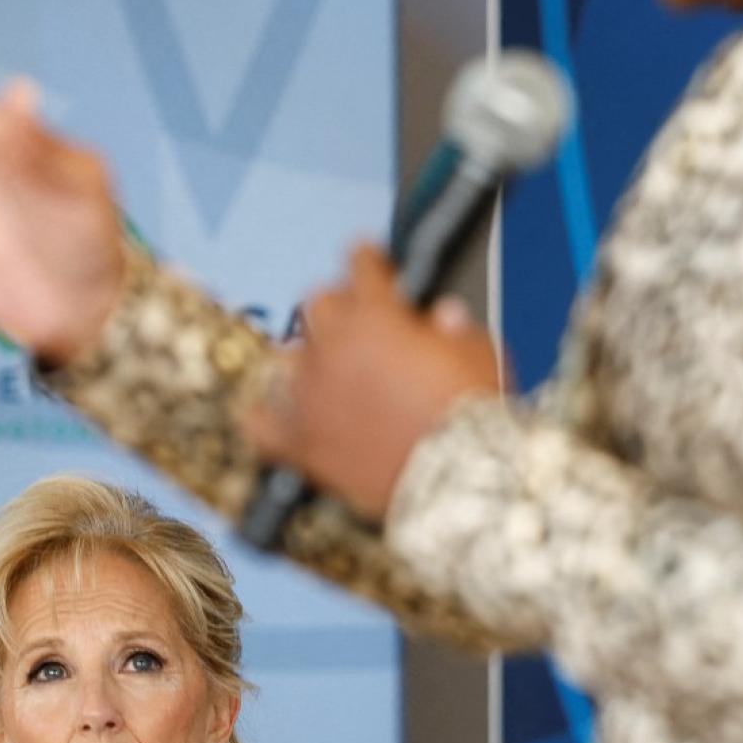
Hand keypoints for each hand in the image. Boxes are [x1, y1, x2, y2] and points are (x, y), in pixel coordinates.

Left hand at [243, 246, 504, 519]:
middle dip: (341, 303)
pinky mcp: (302, 444)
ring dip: (310, 358)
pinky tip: (266, 414)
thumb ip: (455, 329)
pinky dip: (265, 418)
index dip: (369, 259)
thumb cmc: (474, 417)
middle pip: (318, 303)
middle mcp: (334, 348)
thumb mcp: (481, 354)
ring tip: (330, 368)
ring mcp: (312, 395)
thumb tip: (443, 317)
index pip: (360, 265)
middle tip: (361, 317)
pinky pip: (261, 425)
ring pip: (288, 357)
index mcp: (376, 316)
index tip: (371, 259)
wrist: (459, 484)